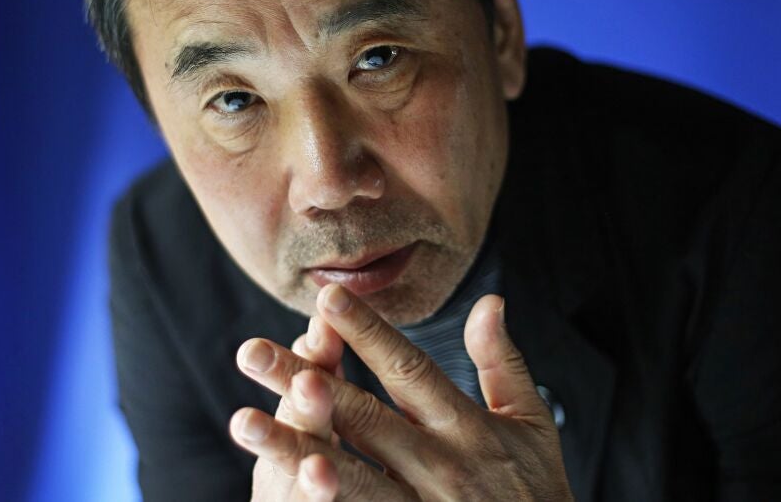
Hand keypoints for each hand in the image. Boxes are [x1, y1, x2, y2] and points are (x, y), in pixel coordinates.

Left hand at [230, 285, 574, 500]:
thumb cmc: (537, 489)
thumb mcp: (532, 423)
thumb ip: (501, 363)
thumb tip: (489, 300)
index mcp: (466, 426)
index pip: (409, 369)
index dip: (367, 332)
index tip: (325, 298)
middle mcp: (440, 465)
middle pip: (362, 417)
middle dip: (304, 381)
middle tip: (251, 352)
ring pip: (347, 475)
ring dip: (292, 448)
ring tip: (243, 422)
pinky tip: (278, 489)